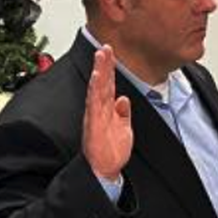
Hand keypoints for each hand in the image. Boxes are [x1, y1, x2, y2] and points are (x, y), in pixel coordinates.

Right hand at [82, 46, 132, 180]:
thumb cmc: (111, 150)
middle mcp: (100, 110)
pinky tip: (96, 79)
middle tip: (105, 48)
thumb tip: (124, 99)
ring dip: (98, 73)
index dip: (110, 69)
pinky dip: (94, 91)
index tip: (110, 53)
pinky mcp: (94, 124)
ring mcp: (96, 116)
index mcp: (107, 110)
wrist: (104, 169)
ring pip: (97, 90)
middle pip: (102, 83)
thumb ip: (123, 113)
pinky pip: (93, 105)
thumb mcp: (124, 128)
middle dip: (103, 65)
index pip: (109, 85)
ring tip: (100, 57)